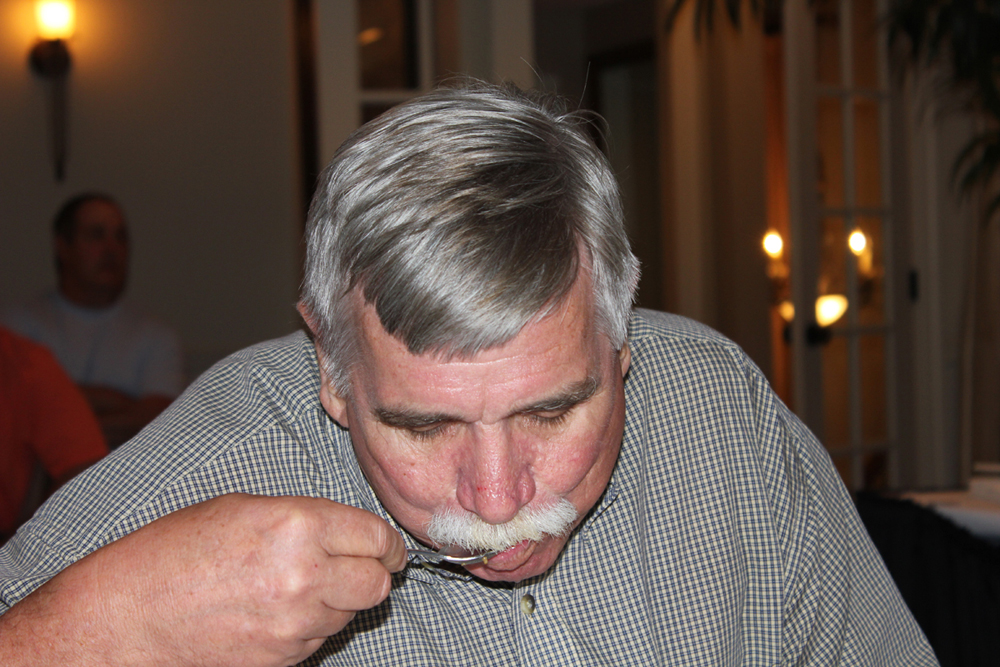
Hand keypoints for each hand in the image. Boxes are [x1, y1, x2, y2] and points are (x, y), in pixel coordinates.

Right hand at [0, 494, 406, 666]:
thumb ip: (306, 518)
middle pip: (377, 582)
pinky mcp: (284, 659)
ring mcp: (295, 624)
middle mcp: (305, 575)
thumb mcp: (243, 509)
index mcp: (297, 526)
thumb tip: (349, 533)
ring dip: (339, 600)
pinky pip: (320, 639)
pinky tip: (276, 611)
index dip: (385, 542)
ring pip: (350, 613)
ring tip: (297, 586)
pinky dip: (311, 626)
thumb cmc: (174, 552)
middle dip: (373, 572)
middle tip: (355, 565)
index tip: (384, 546)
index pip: (376, 537)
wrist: (127, 616)